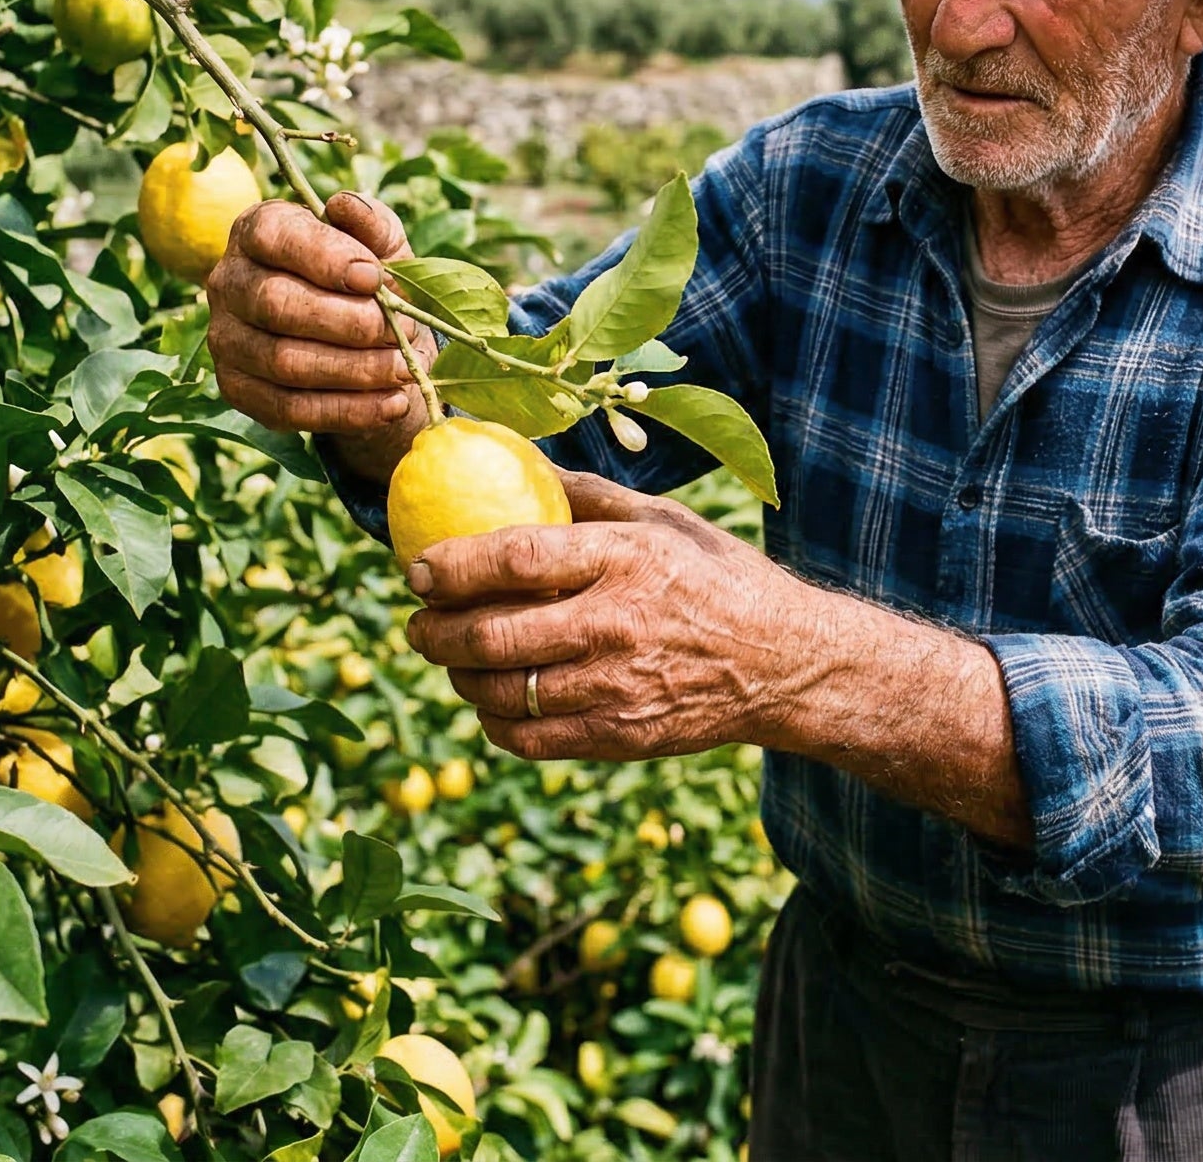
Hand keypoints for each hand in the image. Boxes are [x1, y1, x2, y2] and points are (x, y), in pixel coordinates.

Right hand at [207, 193, 434, 459]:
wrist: (367, 341)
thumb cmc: (371, 279)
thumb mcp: (384, 245)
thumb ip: (372, 223)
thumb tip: (345, 206)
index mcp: (257, 230)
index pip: (273, 236)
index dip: (325, 257)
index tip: (375, 277)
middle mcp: (228, 282)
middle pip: (275, 303)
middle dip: (348, 322)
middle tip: (400, 330)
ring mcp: (227, 339)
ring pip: (284, 361)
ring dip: (354, 370)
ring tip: (404, 369)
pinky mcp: (238, 390)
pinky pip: (288, 409)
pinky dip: (348, 411)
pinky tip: (391, 404)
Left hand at [404, 471, 798, 760]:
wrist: (787, 664)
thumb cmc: (721, 579)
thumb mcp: (667, 520)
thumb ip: (591, 498)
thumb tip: (523, 464)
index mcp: (625, 559)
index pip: (517, 557)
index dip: (454, 563)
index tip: (418, 567)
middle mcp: (616, 624)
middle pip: (493, 635)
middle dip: (433, 631)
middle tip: (416, 621)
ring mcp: (617, 688)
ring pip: (501, 692)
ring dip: (457, 677)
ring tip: (450, 658)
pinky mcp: (620, 736)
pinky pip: (530, 739)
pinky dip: (495, 722)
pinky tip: (492, 701)